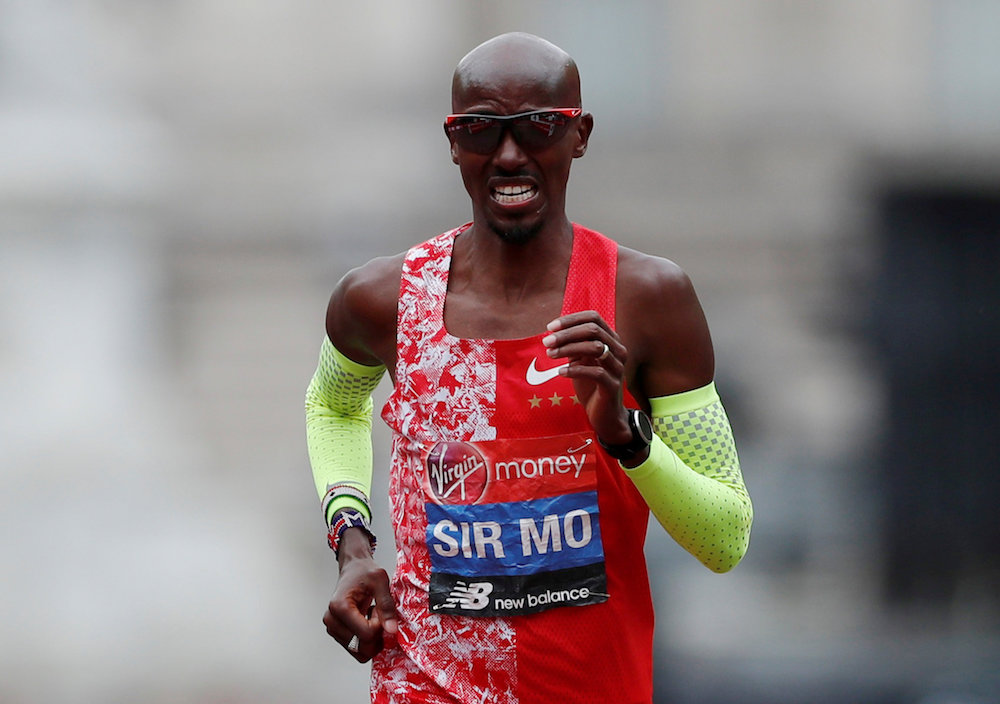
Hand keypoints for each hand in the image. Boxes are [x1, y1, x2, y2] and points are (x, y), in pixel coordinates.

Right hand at [322, 530, 397, 662]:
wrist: (353, 568)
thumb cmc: (364, 571)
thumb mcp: (380, 581)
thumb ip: (386, 605)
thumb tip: (392, 630)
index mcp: (340, 607)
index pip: (365, 634)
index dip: (380, 626)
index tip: (379, 610)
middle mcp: (332, 620)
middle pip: (361, 647)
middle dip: (376, 635)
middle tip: (377, 614)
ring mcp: (332, 628)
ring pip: (359, 651)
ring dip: (372, 637)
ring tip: (371, 615)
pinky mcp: (337, 633)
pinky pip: (357, 648)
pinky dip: (367, 639)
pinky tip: (367, 620)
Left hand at [542, 310, 630, 444]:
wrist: (604, 414)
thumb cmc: (591, 384)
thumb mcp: (580, 360)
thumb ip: (572, 345)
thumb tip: (553, 333)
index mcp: (611, 340)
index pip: (594, 318)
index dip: (571, 319)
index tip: (550, 327)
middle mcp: (618, 350)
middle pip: (593, 331)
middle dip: (567, 334)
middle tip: (547, 342)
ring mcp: (618, 368)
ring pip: (596, 348)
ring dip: (569, 349)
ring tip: (551, 355)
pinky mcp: (613, 386)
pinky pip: (596, 372)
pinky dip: (576, 370)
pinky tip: (561, 372)